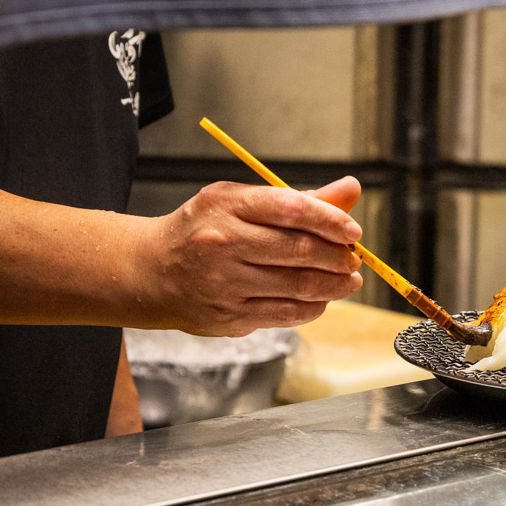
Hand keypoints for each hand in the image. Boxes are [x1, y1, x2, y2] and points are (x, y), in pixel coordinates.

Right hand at [136, 177, 362, 335]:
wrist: (151, 272)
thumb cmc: (206, 231)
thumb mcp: (242, 203)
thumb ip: (299, 199)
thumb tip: (351, 190)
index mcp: (228, 205)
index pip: (292, 209)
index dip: (331, 221)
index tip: (353, 232)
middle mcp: (223, 243)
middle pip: (300, 250)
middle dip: (338, 257)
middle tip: (353, 259)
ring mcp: (225, 283)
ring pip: (298, 285)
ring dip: (334, 284)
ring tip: (349, 279)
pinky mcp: (229, 315)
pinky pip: (286, 313)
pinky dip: (314, 306)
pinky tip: (323, 298)